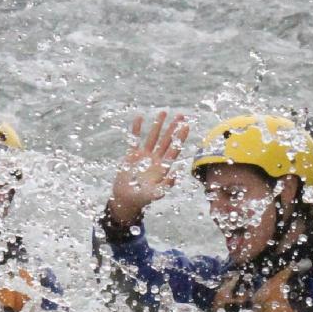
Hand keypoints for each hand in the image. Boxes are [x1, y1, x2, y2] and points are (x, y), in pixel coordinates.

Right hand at [107, 111, 190, 227]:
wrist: (126, 199)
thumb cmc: (142, 198)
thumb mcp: (156, 193)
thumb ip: (167, 184)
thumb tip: (177, 173)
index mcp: (163, 167)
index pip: (174, 149)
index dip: (180, 137)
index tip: (186, 125)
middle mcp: (155, 159)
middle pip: (166, 140)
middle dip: (173, 128)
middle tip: (181, 115)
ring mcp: (144, 156)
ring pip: (153, 137)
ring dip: (158, 124)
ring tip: (164, 112)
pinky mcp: (131, 155)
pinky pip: (134, 139)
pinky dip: (136, 129)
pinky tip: (139, 117)